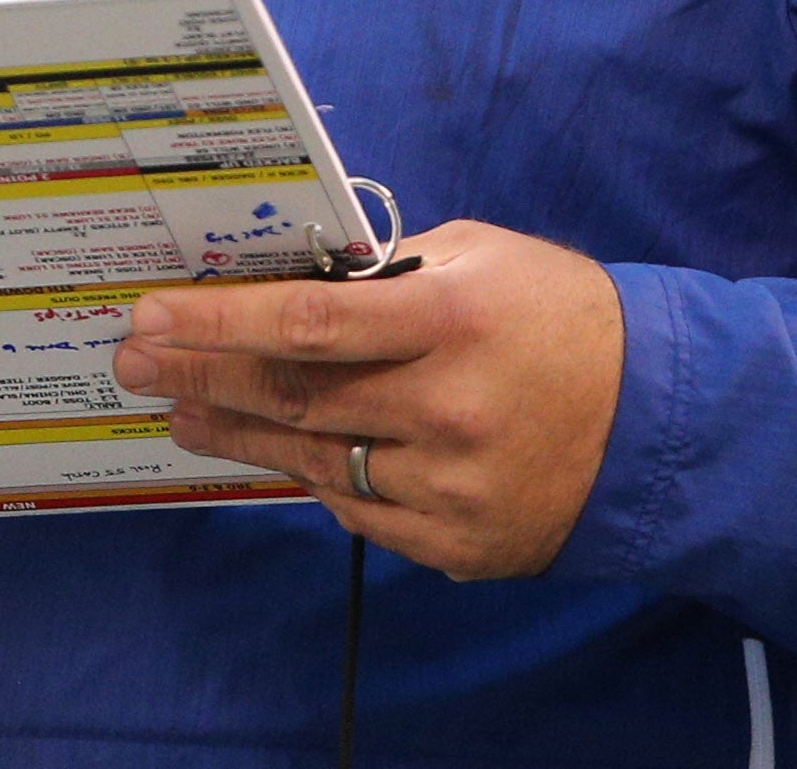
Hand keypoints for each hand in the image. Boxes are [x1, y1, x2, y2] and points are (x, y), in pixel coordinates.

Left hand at [112, 219, 623, 579]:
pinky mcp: (460, 541)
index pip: (308, 321)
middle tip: (134, 361)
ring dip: (237, 433)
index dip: (220, 321)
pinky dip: (315, 477)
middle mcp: (446, 406)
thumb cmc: (562, 316)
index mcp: (451, 318)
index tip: (153, 313)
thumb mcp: (483, 256)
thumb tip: (294, 280)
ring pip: (316, 459)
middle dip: (202, 374)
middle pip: (295, 396)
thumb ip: (390, 271)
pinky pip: (361, 512)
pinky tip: (276, 451)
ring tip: (181, 410)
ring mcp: (452, 484)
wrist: (662, 419)